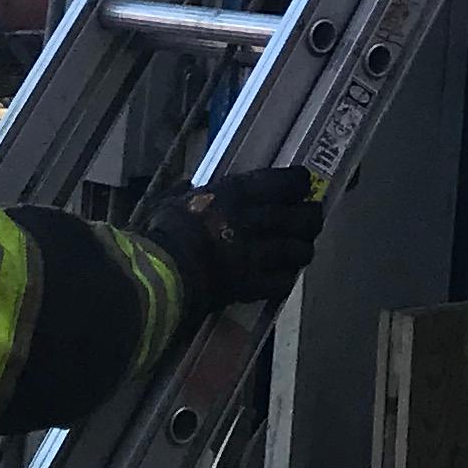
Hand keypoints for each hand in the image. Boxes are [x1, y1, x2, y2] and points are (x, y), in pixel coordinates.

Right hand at [142, 166, 326, 315]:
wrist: (157, 277)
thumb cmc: (162, 234)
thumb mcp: (173, 201)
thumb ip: (189, 192)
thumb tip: (189, 185)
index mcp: (237, 193)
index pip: (288, 181)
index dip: (300, 184)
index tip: (301, 187)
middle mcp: (254, 219)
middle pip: (302, 217)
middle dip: (310, 218)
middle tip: (309, 220)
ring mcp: (255, 254)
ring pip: (298, 249)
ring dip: (302, 249)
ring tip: (301, 250)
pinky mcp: (250, 285)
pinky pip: (282, 281)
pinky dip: (286, 278)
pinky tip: (283, 276)